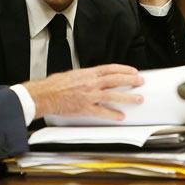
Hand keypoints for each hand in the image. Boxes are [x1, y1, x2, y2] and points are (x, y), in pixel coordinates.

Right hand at [23, 64, 144, 119]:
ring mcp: (89, 96)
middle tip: (140, 82)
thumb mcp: (72, 75)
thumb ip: (85, 76)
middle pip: (116, 80)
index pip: (110, 69)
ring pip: (113, 95)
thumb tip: (94, 78)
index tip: (133, 71)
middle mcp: (90, 83)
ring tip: (138, 99)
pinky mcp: (85, 108)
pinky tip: (120, 116)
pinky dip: (112, 114)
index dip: (124, 69)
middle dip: (131, 80)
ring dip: (128, 97)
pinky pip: (102, 112)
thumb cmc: (54, 85)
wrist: (44, 95)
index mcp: (87, 73)